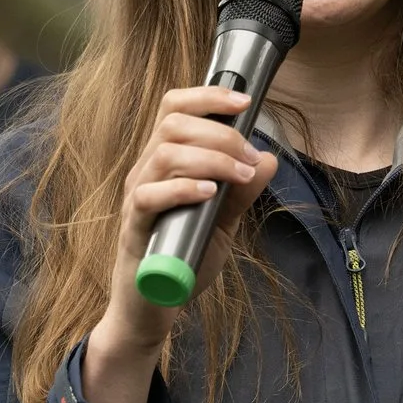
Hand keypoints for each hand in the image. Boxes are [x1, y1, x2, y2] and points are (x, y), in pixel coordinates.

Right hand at [85, 86, 279, 402]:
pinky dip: (182, 188)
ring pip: (164, 154)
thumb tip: (269, 159)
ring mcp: (137, 198)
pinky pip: (149, 196)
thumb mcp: (223, 223)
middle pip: (172, 124)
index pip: (175, 109)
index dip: (207, 95)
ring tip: (240, 176)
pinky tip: (210, 193)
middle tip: (249, 156)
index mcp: (166, 162)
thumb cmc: (183, 257)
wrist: (154, 306)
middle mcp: (146, 172)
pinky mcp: (133, 228)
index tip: (245, 100)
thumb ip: (242, 192)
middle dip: (219, 131)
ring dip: (210, 158)